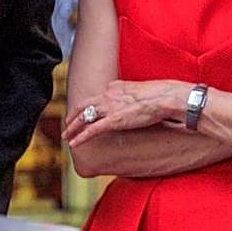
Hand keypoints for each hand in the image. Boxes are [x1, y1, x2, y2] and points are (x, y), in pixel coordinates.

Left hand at [64, 79, 185, 147]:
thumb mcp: (140, 91)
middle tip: (67, 124)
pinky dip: (80, 137)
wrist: (165, 97)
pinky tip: (73, 144)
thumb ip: (129, 95)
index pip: (96, 97)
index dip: (87, 106)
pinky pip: (91, 130)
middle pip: (84, 106)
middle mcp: (108, 95)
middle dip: (73, 116)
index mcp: (114, 87)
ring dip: (73, 128)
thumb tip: (129, 99)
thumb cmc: (160, 95)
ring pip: (84, 118)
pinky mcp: (113, 121)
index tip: (83, 112)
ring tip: (66, 136)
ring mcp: (109, 107)